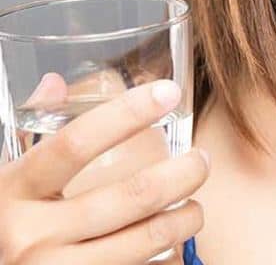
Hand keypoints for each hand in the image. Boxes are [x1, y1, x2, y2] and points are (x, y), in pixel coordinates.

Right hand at [0, 74, 209, 263]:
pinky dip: (169, 254)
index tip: (167, 93)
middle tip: (201, 160)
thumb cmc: (1, 225)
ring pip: (150, 237)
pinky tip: (174, 239)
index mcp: (12, 192)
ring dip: (187, 217)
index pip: (76, 144)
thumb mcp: (4, 182)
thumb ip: (31, 135)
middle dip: (184, 172)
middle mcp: (33, 235)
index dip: (127, 114)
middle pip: (134, 195)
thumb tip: (56, 83)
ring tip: (195, 205)